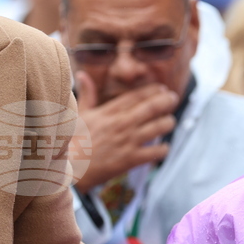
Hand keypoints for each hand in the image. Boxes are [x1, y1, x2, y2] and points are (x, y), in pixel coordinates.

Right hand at [74, 72, 178, 192]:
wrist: (70, 169)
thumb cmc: (73, 141)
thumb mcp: (79, 114)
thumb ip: (87, 94)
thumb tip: (83, 74)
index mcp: (109, 112)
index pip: (136, 96)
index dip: (153, 90)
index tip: (162, 88)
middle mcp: (121, 124)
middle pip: (152, 107)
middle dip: (167, 100)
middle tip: (174, 98)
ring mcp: (127, 141)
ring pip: (158, 127)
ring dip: (168, 122)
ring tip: (170, 121)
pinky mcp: (131, 159)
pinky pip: (155, 152)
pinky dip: (163, 149)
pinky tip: (164, 147)